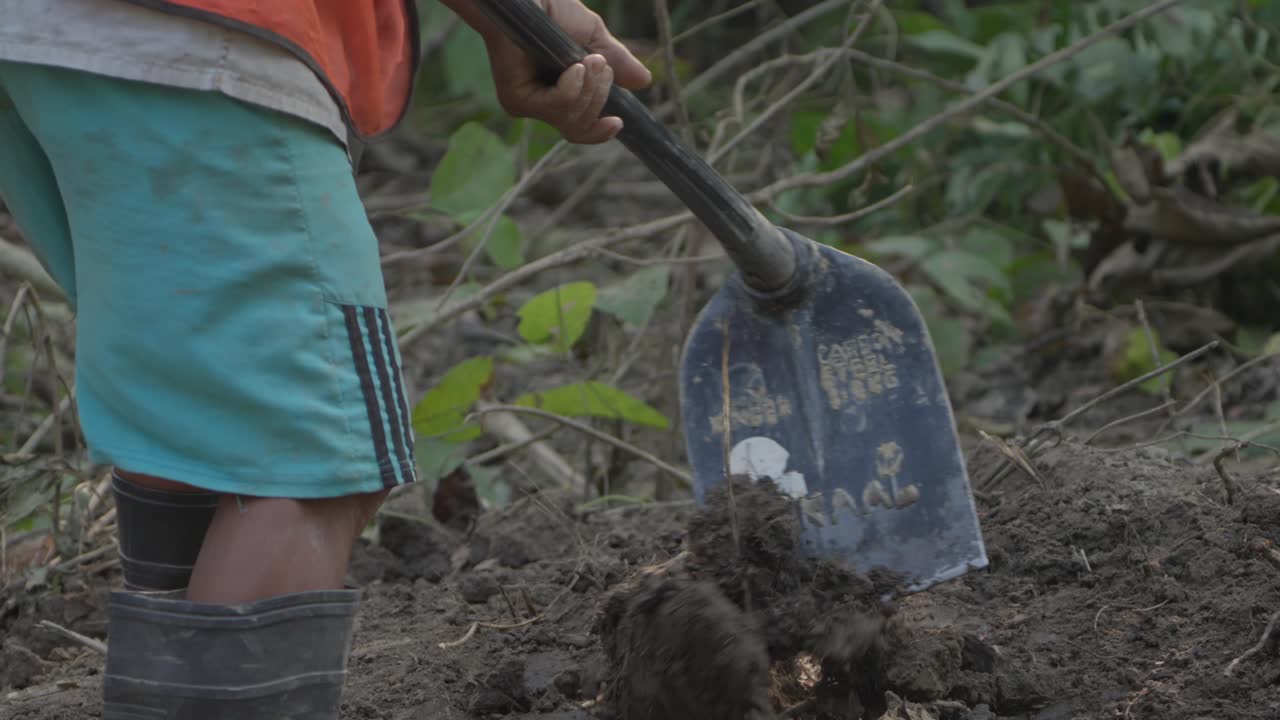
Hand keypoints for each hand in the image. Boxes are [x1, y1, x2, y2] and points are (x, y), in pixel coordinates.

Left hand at [482, 0, 652, 143]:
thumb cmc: (551, 8)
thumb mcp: (592, 36)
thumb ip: (615, 61)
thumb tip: (644, 81)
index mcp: (558, 93)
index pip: (579, 128)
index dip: (599, 132)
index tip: (618, 122)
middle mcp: (540, 103)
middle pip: (580, 126)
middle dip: (600, 96)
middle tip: (599, 64)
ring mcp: (527, 103)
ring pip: (572, 118)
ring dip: (590, 88)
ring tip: (590, 59)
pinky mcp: (516, 98)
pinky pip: (559, 106)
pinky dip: (573, 87)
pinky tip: (574, 66)